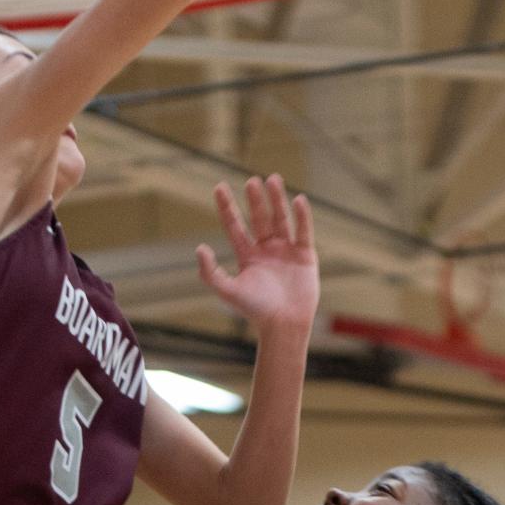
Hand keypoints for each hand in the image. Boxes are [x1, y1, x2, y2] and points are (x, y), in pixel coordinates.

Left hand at [196, 176, 318, 334]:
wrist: (284, 325)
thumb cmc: (255, 311)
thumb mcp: (228, 291)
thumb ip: (210, 272)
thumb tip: (200, 248)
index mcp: (247, 255)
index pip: (234, 225)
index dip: (227, 207)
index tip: (219, 187)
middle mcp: (266, 250)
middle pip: (259, 218)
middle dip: (255, 200)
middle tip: (251, 181)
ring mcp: (286, 251)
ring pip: (281, 219)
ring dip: (277, 200)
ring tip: (272, 179)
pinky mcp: (305, 256)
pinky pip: (303, 231)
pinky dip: (302, 217)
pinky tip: (298, 200)